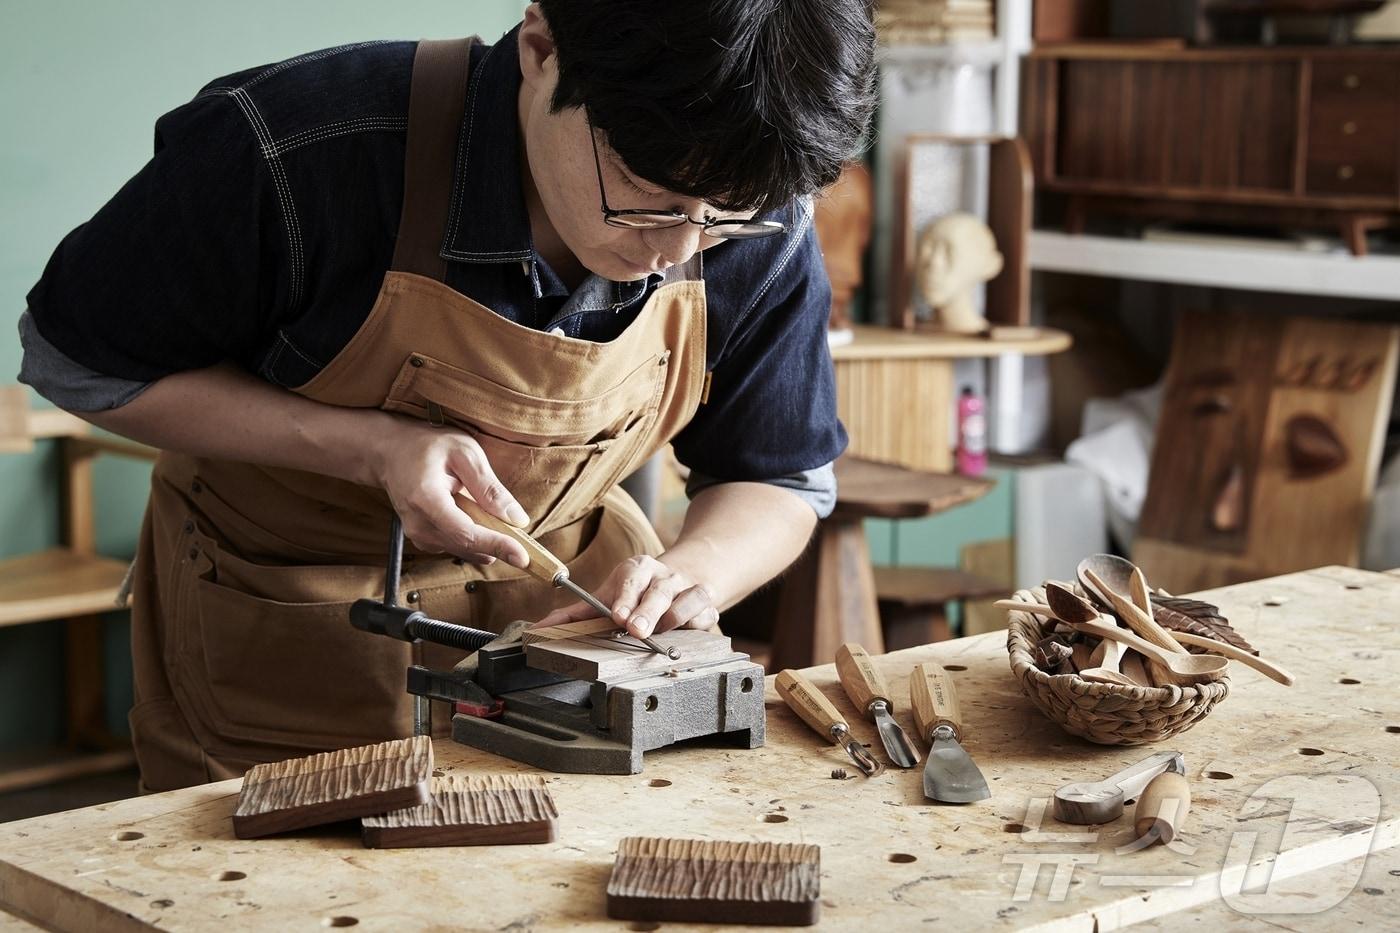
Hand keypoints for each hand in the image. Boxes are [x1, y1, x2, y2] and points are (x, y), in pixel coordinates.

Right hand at [370, 416, 530, 566]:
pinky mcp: (422, 538)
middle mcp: (417, 523)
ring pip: (462, 550)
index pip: (466, 533)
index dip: (496, 546)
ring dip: (486, 543)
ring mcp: (417, 534)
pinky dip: (473, 540)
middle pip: (466, 547)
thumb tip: (517, 518)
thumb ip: (490, 488)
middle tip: (525, 544)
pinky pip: (455, 546)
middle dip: (497, 547)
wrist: (390, 452)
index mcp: (426, 499)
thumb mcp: (465, 453)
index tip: (522, 557)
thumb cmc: (426, 446)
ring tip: (500, 525)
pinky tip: (480, 523)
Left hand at [533, 555, 718, 637]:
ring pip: (686, 601)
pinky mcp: (707, 604)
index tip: (617, 615)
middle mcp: (664, 576)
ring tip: (661, 633)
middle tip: (636, 629)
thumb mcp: (607, 598)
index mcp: (638, 569)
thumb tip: (539, 629)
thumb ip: (576, 614)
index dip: (625, 597)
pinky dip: (698, 623)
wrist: (682, 580)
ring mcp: (688, 589)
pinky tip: (691, 631)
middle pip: (658, 592)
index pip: (631, 579)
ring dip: (674, 618)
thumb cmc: (636, 595)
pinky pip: (706, 614)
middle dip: (647, 611)